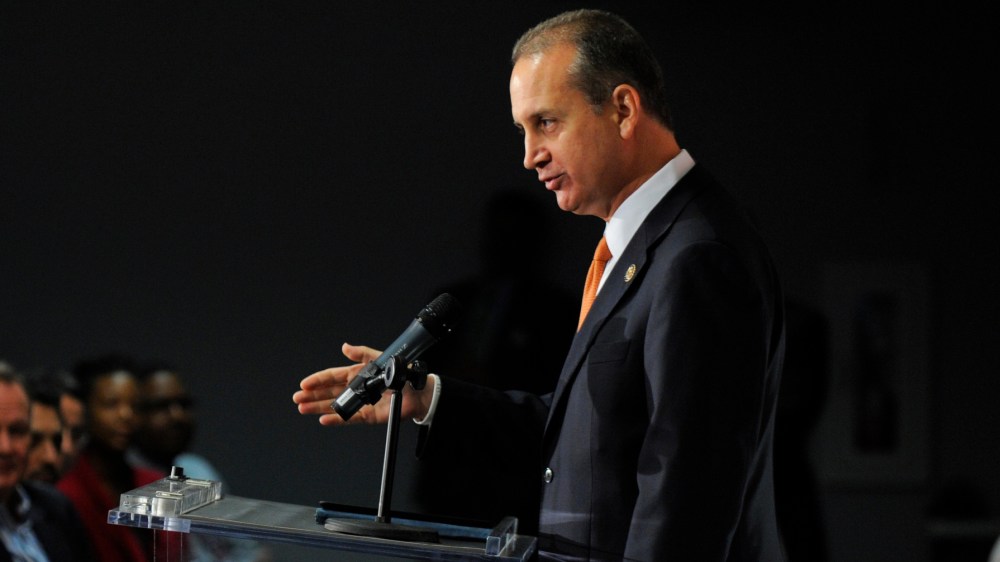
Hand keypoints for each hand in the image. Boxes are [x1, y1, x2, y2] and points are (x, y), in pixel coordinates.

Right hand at [293, 343, 434, 425]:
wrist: (418, 392)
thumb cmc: (400, 374)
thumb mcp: (380, 359)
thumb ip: (362, 354)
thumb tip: (345, 347)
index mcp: (356, 374)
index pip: (332, 377)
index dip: (318, 380)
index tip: (304, 384)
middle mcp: (356, 389)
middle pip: (329, 392)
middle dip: (312, 395)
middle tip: (297, 399)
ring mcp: (360, 403)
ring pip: (335, 406)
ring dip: (319, 407)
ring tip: (303, 409)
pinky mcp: (368, 415)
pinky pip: (349, 418)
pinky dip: (337, 419)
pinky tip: (324, 419)